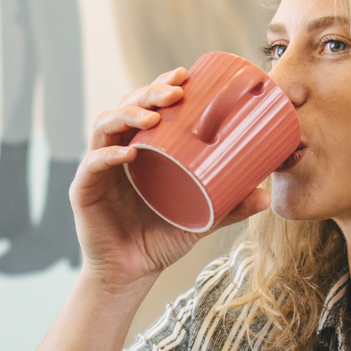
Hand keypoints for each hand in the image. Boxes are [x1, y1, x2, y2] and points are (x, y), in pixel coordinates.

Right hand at [75, 68, 270, 290]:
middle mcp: (116, 151)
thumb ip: (229, 207)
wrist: (131, 275)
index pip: (146, 106)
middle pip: (125, 107)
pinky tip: (128, 154)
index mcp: (140, 148)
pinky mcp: (84, 191)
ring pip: (104, 126)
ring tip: (153, 117)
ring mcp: (97, 169)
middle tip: (174, 91)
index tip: (185, 75)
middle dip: (148, 93)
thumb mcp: (201, 219)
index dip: (161, 84)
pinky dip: (107, 157)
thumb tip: (266, 197)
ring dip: (127, 115)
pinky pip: (91, 166)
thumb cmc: (161, 240)